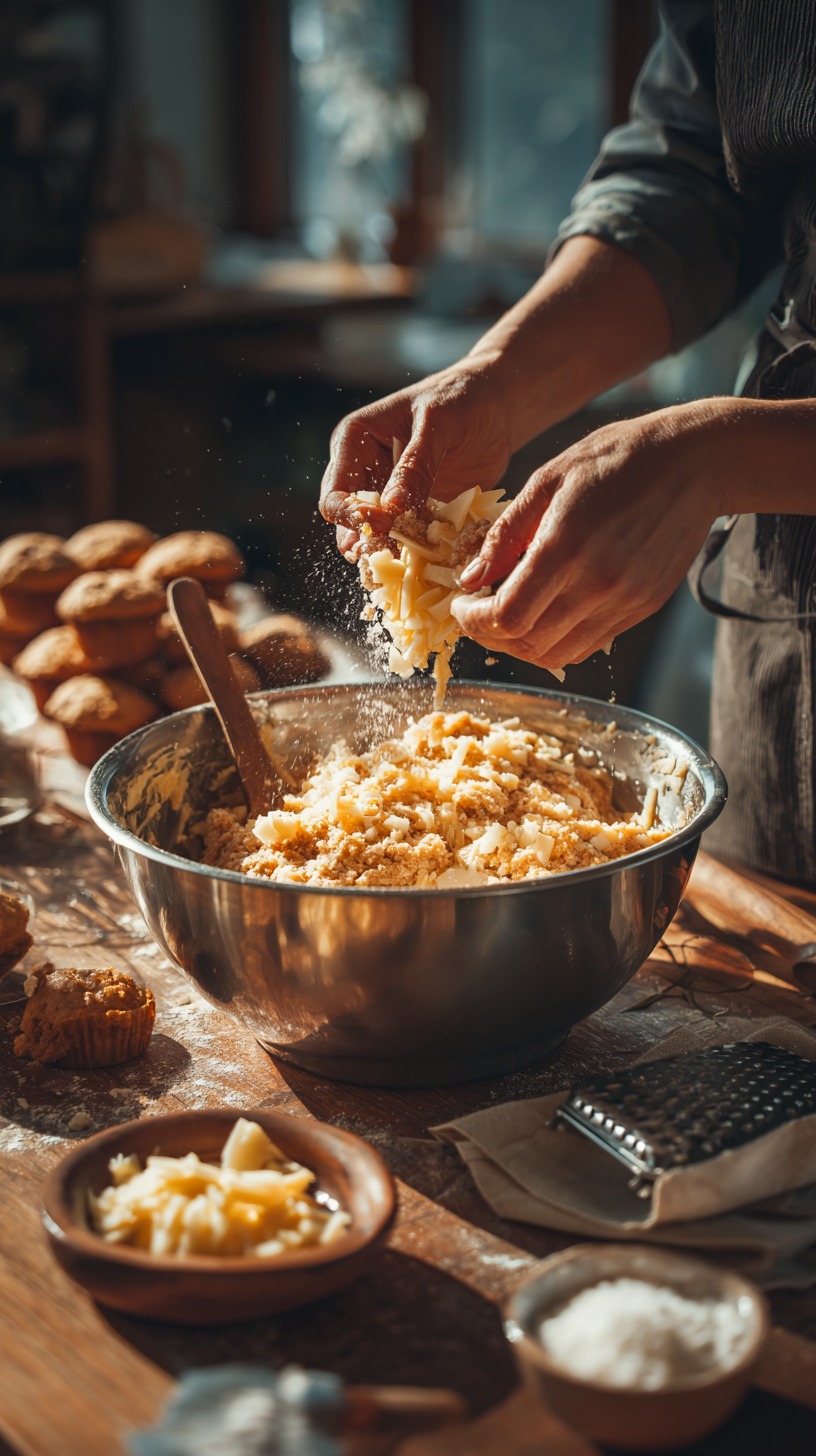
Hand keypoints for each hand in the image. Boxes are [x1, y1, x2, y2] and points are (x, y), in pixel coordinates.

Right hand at [319, 360, 512, 558]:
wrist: (500, 405)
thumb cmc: (464, 397)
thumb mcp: (438, 424)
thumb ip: (415, 466)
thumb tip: (389, 509)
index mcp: (356, 441)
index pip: (336, 490)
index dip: (351, 514)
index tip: (381, 525)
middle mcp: (366, 470)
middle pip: (350, 520)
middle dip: (366, 542)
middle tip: (385, 560)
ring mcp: (391, 494)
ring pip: (378, 535)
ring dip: (390, 553)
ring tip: (405, 569)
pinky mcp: (418, 510)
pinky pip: (410, 538)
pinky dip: (418, 552)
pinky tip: (428, 563)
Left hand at [453, 403, 729, 670]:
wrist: (695, 461)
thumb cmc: (617, 458)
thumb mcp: (548, 479)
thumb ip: (506, 534)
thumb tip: (472, 577)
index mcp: (567, 547)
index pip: (507, 617)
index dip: (473, 621)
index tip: (461, 605)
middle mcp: (598, 584)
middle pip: (527, 645)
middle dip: (490, 635)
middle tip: (478, 611)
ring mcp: (624, 601)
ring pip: (557, 655)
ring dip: (522, 644)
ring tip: (510, 613)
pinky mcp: (642, 608)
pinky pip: (588, 645)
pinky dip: (557, 639)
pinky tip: (547, 610)